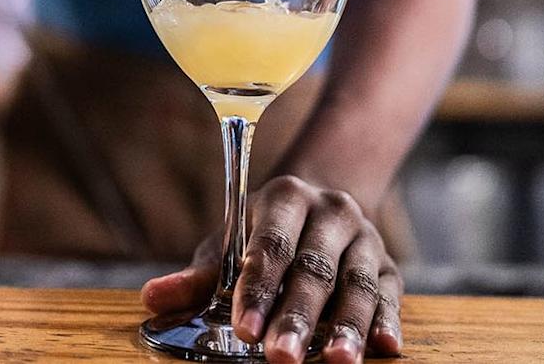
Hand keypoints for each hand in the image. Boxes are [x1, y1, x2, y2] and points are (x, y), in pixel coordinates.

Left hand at [141, 176, 402, 363]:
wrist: (318, 208)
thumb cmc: (262, 236)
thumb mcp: (229, 245)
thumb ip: (198, 277)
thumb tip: (153, 298)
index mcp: (286, 198)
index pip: (270, 246)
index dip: (257, 289)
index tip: (244, 329)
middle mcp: (331, 211)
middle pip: (314, 268)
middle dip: (296, 316)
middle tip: (280, 357)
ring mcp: (365, 237)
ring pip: (357, 283)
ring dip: (347, 325)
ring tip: (336, 362)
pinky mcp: (390, 266)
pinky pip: (390, 294)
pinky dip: (388, 320)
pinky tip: (385, 347)